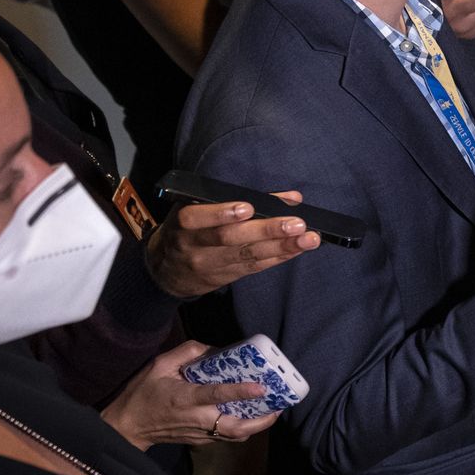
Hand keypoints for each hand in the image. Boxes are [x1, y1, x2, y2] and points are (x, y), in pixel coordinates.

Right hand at [100, 341, 280, 448]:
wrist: (126, 427)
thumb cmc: (142, 393)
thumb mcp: (159, 365)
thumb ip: (187, 352)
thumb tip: (214, 349)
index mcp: (185, 398)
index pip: (217, 396)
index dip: (241, 391)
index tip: (262, 387)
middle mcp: (197, 419)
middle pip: (235, 427)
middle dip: (261, 421)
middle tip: (278, 406)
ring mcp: (200, 434)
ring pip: (235, 436)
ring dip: (256, 426)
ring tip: (272, 410)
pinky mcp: (200, 441)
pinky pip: (227, 437)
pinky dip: (242, 429)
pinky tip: (251, 416)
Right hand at [145, 193, 320, 298]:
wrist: (166, 271)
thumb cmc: (188, 229)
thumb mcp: (196, 209)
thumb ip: (237, 200)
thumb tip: (290, 196)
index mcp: (182, 223)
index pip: (196, 218)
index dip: (221, 213)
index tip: (248, 207)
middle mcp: (193, 246)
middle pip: (230, 239)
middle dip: (266, 231)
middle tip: (296, 224)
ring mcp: (210, 265)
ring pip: (247, 255)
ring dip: (282, 246)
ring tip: (309, 238)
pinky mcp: (225, 277)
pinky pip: (254, 267)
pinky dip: (279, 257)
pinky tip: (298, 249)